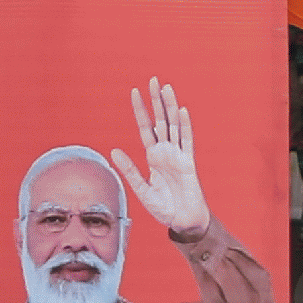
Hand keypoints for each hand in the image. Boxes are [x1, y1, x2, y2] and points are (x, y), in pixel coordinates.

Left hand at [112, 77, 211, 239]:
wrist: (183, 222)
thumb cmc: (165, 208)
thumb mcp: (142, 190)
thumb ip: (129, 170)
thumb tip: (114, 151)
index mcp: (153, 157)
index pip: (145, 128)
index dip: (140, 111)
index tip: (134, 93)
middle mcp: (166, 152)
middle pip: (161, 120)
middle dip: (156, 101)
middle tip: (153, 80)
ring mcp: (178, 155)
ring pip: (173, 125)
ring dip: (170, 106)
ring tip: (166, 87)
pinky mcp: (188, 163)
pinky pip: (186, 141)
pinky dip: (184, 125)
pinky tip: (180, 111)